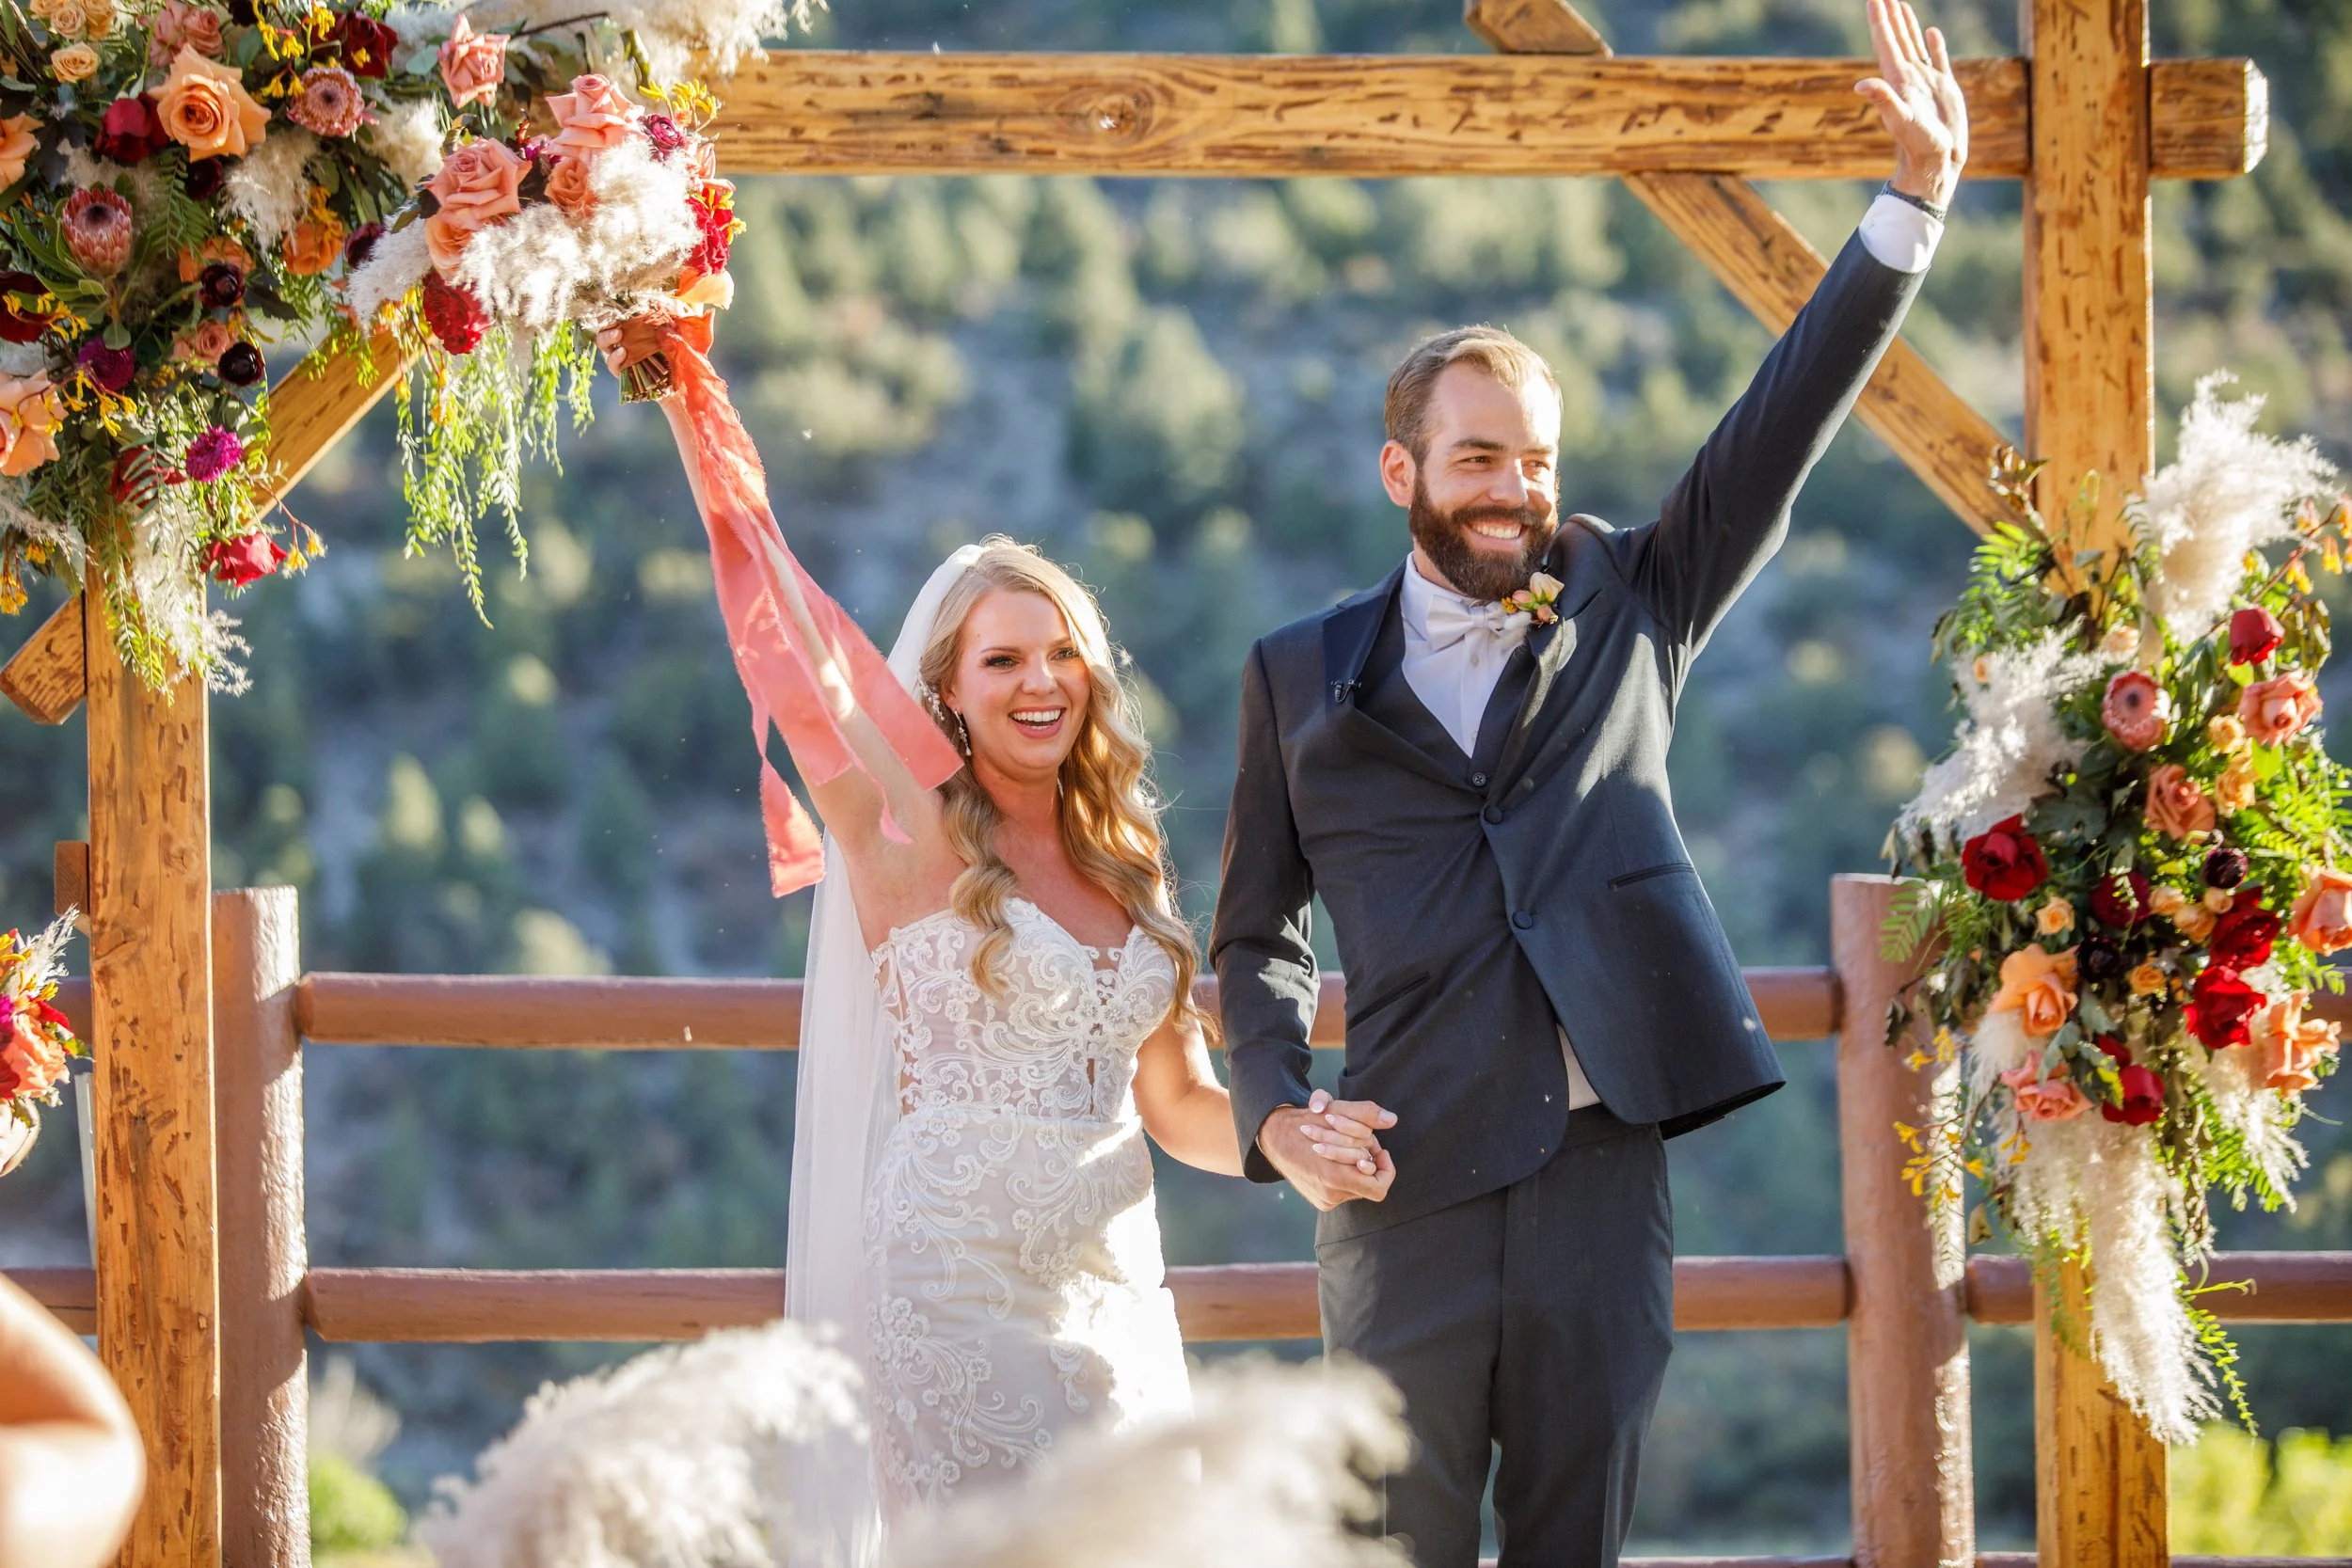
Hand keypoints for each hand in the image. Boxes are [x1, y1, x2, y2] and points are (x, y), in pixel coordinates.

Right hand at [592, 306, 712, 377]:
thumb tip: (708, 309)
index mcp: (643, 322)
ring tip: (618, 333)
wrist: (690, 384)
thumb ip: (698, 318)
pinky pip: (612, 364)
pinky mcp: (625, 372)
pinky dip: (614, 358)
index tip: (620, 297)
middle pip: (607, 322)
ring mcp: (625, 353)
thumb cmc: (692, 355)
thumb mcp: (696, 335)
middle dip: (605, 317)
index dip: (618, 302)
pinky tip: (623, 352)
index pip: (623, 308)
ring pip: (603, 342)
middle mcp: (630, 336)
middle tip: (613, 316)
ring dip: (606, 336)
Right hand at [1258, 1089, 1398, 1210]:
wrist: (1275, 1138)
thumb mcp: (1335, 1111)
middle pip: (1369, 1183)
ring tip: (1346, 1149)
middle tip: (1362, 1144)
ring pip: (1357, 1187)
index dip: (1385, 1169)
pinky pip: (1345, 1191)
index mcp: (1335, 1176)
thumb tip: (1392, 1120)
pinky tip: (1337, 1160)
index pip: (1378, 1187)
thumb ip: (1365, 1114)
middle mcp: (1331, 1194)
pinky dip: (1346, 1175)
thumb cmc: (1306, 1122)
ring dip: (1357, 1168)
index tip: (1380, 1151)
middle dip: (1369, 1161)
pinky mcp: (1320, 1201)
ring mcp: (1324, 1200)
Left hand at [1857, 0, 1967, 208]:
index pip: (1886, 43)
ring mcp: (1926, 82)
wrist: (1937, 164)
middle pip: (1896, 39)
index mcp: (1898, 80)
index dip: (1879, 20)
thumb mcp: (1901, 120)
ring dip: (1906, 25)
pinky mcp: (1944, 89)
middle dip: (1889, 16)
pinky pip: (1938, 59)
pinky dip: (1933, 44)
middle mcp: (1909, 78)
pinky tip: (1930, 32)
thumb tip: (1860, 83)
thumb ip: (1884, 99)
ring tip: (1899, 4)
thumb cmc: (1919, 146)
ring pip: (1914, 45)